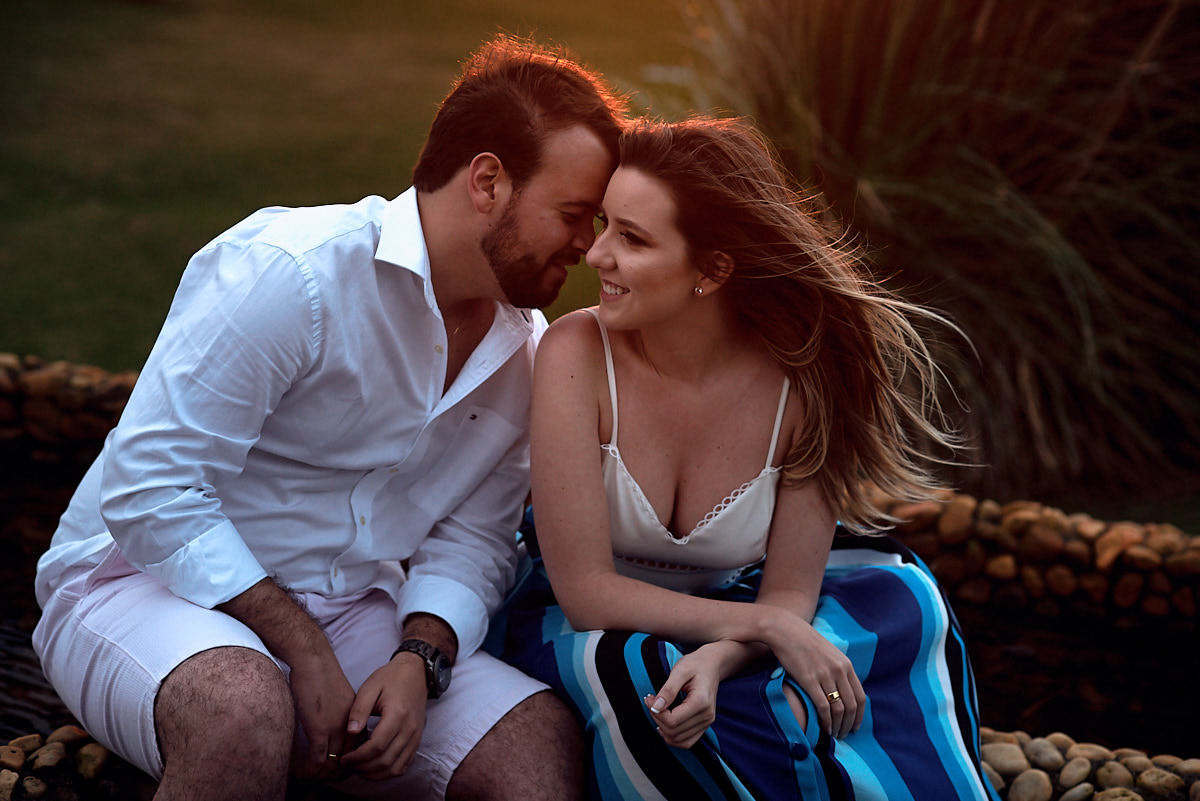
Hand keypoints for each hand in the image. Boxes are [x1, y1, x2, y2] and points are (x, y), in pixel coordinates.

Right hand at [289, 651, 356, 779]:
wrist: (314, 661)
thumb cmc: (322, 674)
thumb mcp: (341, 697)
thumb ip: (342, 713)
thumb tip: (334, 728)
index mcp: (356, 717)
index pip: (358, 748)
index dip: (349, 761)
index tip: (337, 767)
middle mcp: (349, 725)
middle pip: (349, 759)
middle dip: (336, 772)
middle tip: (323, 777)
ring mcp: (335, 728)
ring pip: (333, 763)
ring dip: (322, 773)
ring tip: (311, 776)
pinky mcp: (318, 729)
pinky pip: (317, 759)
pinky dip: (310, 768)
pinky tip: (301, 770)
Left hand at [341, 652, 428, 779]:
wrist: (415, 672)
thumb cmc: (391, 678)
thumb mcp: (370, 687)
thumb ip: (359, 710)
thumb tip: (351, 732)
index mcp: (397, 714)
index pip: (376, 746)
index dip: (358, 757)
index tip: (344, 758)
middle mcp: (410, 728)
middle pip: (385, 761)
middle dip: (363, 768)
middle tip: (348, 765)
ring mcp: (416, 736)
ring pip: (396, 768)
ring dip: (375, 774)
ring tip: (359, 769)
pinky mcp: (417, 740)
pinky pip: (405, 764)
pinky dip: (389, 772)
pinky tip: (375, 767)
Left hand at [644, 646, 722, 749]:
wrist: (712, 665)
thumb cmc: (696, 665)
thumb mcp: (680, 671)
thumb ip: (667, 690)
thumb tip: (655, 708)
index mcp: (701, 702)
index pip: (672, 720)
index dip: (655, 712)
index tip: (649, 698)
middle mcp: (706, 716)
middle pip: (673, 731)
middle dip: (657, 718)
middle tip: (651, 702)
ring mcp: (707, 722)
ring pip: (678, 740)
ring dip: (662, 728)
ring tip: (657, 711)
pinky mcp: (705, 725)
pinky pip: (687, 742)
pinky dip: (673, 737)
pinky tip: (664, 724)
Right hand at [769, 612, 863, 738]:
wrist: (785, 630)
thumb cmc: (804, 642)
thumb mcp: (828, 653)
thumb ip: (838, 670)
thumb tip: (842, 691)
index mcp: (846, 665)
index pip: (861, 696)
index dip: (859, 716)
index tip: (855, 727)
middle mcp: (839, 671)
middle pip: (851, 706)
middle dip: (849, 724)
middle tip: (843, 735)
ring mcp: (825, 675)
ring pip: (838, 709)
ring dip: (838, 725)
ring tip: (833, 734)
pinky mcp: (809, 680)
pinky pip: (823, 706)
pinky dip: (826, 721)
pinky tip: (823, 727)